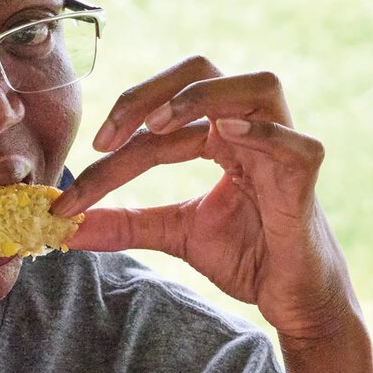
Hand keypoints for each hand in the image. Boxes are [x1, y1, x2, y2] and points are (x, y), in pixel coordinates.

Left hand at [51, 56, 357, 342]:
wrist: (294, 300)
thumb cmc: (247, 255)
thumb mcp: (173, 233)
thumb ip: (125, 223)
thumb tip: (64, 226)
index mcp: (219, 135)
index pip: (159, 118)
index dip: (115, 137)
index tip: (71, 190)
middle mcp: (251, 129)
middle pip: (203, 73)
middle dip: (148, 93)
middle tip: (107, 137)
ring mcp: (284, 149)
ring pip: (259, 86)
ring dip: (202, 97)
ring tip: (157, 125)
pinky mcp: (307, 182)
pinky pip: (296, 144)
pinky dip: (262, 134)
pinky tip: (225, 135)